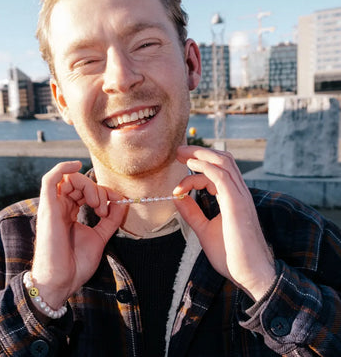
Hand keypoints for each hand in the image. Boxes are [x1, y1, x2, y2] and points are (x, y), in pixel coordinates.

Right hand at [32, 161, 125, 308]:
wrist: (62, 281)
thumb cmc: (76, 263)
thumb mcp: (100, 237)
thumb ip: (110, 220)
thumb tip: (121, 204)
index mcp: (70, 214)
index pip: (86, 192)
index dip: (105, 192)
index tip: (119, 202)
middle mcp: (60, 208)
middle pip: (79, 184)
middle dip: (98, 191)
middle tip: (105, 209)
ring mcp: (53, 207)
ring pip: (69, 179)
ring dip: (88, 186)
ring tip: (96, 204)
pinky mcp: (48, 208)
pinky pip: (50, 180)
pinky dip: (62, 168)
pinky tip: (76, 165)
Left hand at [173, 146, 275, 300]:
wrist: (250, 275)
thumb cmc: (231, 255)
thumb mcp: (205, 229)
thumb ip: (193, 212)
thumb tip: (178, 198)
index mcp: (233, 198)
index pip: (217, 171)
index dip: (195, 171)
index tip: (177, 185)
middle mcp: (239, 193)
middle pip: (223, 159)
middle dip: (199, 152)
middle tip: (178, 152)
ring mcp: (240, 196)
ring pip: (223, 162)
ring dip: (200, 155)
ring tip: (181, 154)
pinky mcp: (237, 204)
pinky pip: (221, 177)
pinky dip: (205, 167)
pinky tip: (190, 166)